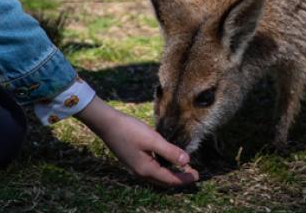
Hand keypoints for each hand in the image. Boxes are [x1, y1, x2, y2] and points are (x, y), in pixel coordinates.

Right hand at [76, 96, 198, 186]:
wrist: (107, 124)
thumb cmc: (129, 130)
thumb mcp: (152, 139)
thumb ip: (170, 151)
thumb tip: (187, 162)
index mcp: (147, 170)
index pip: (171, 180)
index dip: (185, 179)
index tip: (198, 175)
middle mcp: (141, 173)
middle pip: (164, 181)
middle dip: (180, 179)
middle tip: (193, 174)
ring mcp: (135, 168)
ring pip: (158, 177)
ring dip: (171, 174)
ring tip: (183, 168)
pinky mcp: (133, 161)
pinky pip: (152, 170)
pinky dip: (162, 169)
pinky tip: (165, 161)